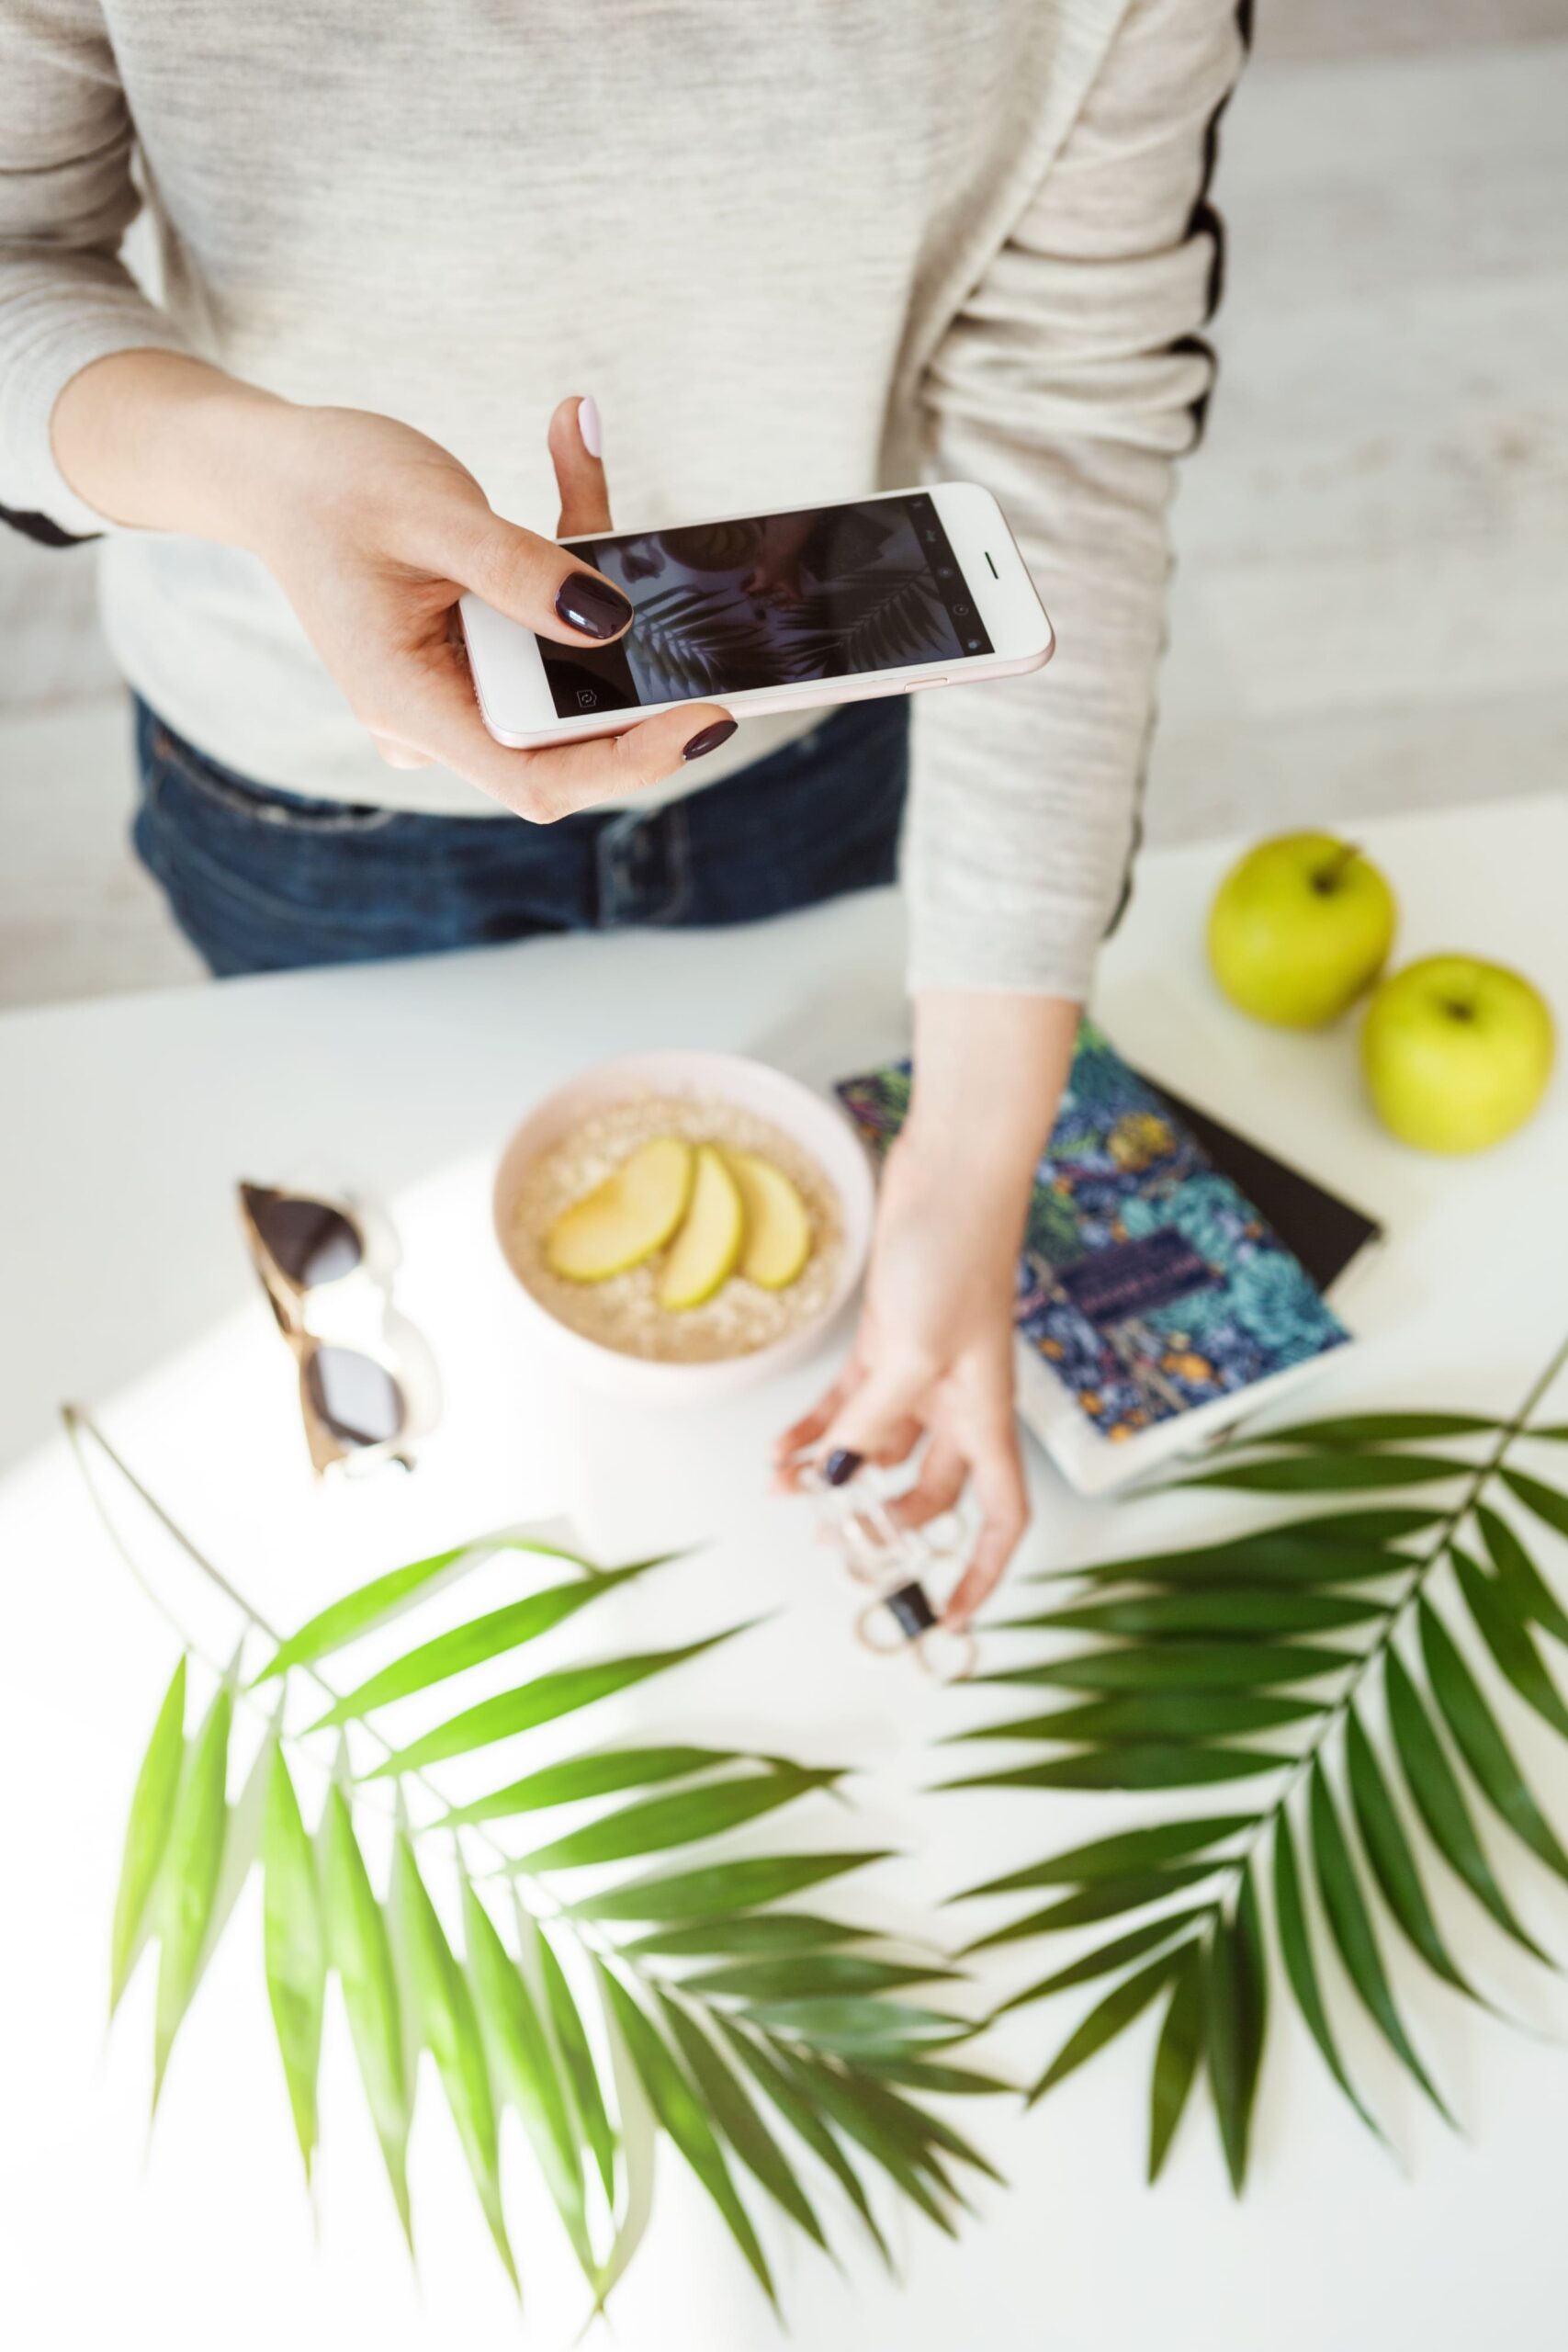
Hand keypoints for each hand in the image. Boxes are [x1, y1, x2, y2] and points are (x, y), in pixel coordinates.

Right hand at [248, 393, 735, 813]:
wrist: (271, 474)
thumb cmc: (330, 484)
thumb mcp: (429, 509)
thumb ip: (519, 569)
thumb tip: (614, 620)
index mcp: (409, 705)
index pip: (537, 778)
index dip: (630, 762)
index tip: (707, 718)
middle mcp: (435, 720)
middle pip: (568, 734)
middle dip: (633, 661)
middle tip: (677, 568)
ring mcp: (454, 697)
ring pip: (567, 679)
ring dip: (599, 590)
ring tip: (578, 459)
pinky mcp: (474, 664)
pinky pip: (549, 643)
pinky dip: (571, 567)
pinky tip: (569, 451)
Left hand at [775, 991, 1079, 1628]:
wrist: (949, 1172)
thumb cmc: (956, 1253)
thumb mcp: (910, 1354)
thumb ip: (872, 1423)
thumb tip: (836, 1476)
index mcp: (985, 1414)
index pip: (1003, 1515)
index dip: (983, 1570)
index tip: (949, 1615)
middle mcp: (956, 1402)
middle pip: (929, 1489)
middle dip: (881, 1520)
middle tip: (830, 1539)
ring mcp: (920, 1371)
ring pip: (876, 1447)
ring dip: (830, 1469)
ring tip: (779, 1486)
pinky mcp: (887, 1340)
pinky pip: (849, 1404)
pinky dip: (815, 1427)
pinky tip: (779, 1446)